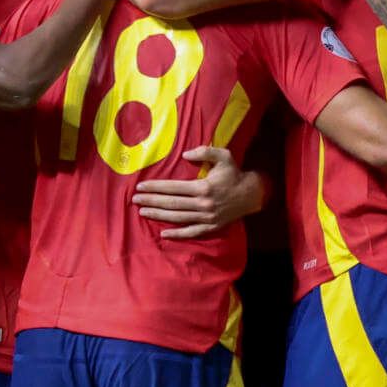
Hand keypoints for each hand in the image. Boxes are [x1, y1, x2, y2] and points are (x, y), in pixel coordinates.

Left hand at [132, 148, 264, 238]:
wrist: (252, 194)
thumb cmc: (234, 173)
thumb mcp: (224, 156)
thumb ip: (205, 152)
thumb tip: (185, 155)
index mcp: (203, 187)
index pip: (174, 187)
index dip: (156, 187)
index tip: (141, 186)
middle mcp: (203, 204)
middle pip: (172, 203)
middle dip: (152, 201)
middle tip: (135, 199)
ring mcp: (207, 217)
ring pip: (178, 218)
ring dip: (159, 215)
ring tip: (143, 212)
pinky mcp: (211, 227)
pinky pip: (192, 232)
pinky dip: (178, 234)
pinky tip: (163, 233)